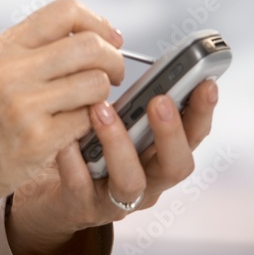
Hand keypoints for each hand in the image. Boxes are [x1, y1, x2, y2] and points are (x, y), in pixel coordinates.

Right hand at [0, 0, 124, 219]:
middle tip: (112, 74)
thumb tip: (90, 33)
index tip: (108, 38)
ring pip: (96, 84)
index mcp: (6, 47)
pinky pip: (88, 120)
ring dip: (104, 94)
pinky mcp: (38, 140)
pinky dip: (91, 122)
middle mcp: (14, 70)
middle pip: (90, 46)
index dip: (97, 23)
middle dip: (113, 60)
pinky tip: (78, 125)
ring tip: (92, 102)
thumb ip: (34, 46)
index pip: (65, 12)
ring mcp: (26, 105)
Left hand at [5, 78, 217, 254]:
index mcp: (159, 155)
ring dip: (119, 143)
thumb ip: (127, 99)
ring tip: (101, 110)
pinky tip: (66, 138)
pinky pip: (79, 186)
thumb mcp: (114, 121)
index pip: (193, 136)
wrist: (48, 194)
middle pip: (176, 166)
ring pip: (131, 182)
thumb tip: (123, 48)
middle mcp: (146, 181)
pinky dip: (73, 160)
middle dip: (171, 132)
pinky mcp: (80, 207)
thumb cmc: (87, 149)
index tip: (205, 84)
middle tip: (160, 101)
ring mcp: (115, 199)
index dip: (202, 113)